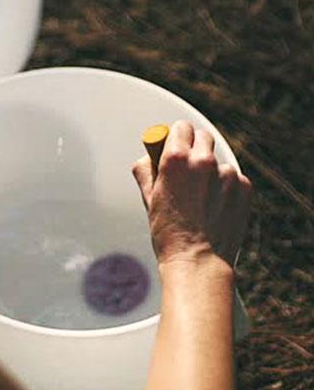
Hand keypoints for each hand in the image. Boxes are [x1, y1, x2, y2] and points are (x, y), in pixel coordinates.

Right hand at [132, 120, 251, 268]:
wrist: (198, 261)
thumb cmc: (169, 234)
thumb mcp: (149, 199)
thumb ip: (146, 172)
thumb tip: (147, 159)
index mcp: (175, 159)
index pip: (179, 128)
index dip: (174, 138)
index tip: (172, 147)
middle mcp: (203, 161)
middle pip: (202, 136)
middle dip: (193, 148)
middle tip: (186, 170)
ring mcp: (226, 173)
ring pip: (217, 161)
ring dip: (209, 172)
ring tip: (200, 200)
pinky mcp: (243, 186)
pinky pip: (232, 178)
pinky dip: (224, 187)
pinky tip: (214, 207)